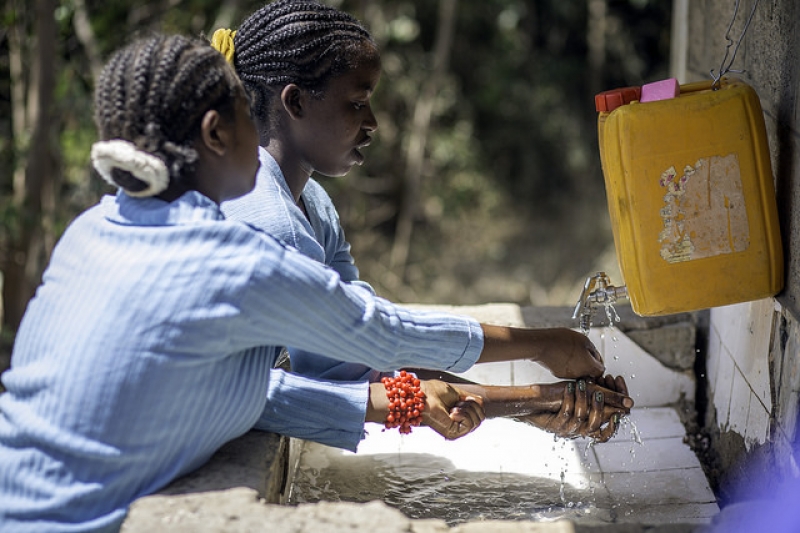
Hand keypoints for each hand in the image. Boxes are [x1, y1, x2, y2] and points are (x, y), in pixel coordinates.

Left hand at [420, 380, 484, 439]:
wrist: (422, 395)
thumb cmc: (433, 392)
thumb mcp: (458, 393)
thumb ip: (471, 400)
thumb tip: (480, 403)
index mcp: (459, 415)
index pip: (480, 413)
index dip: (474, 402)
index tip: (461, 398)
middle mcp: (458, 424)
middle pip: (481, 418)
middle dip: (472, 405)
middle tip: (457, 403)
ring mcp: (456, 430)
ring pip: (478, 421)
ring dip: (467, 409)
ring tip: (453, 407)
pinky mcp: (453, 433)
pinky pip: (470, 424)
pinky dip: (463, 414)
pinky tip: (452, 412)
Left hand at [516, 375, 630, 442]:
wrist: (534, 401)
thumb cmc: (559, 396)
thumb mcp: (586, 394)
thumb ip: (604, 398)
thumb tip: (628, 402)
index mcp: (588, 425)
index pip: (608, 431)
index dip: (617, 421)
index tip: (624, 404)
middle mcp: (579, 430)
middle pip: (596, 424)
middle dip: (599, 405)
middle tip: (600, 390)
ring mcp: (566, 429)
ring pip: (580, 417)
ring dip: (582, 398)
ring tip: (582, 384)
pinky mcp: (554, 425)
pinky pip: (565, 412)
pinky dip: (568, 397)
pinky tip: (568, 386)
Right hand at [535, 328, 604, 379]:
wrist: (542, 344)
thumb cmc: (562, 340)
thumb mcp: (584, 339)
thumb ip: (593, 350)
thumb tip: (595, 357)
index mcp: (589, 366)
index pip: (601, 370)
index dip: (598, 362)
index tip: (594, 356)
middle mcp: (580, 374)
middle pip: (589, 372)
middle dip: (588, 363)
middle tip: (582, 352)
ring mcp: (568, 376)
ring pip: (578, 372)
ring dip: (577, 364)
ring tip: (570, 351)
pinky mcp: (558, 374)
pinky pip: (567, 371)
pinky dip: (567, 365)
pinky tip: (562, 354)